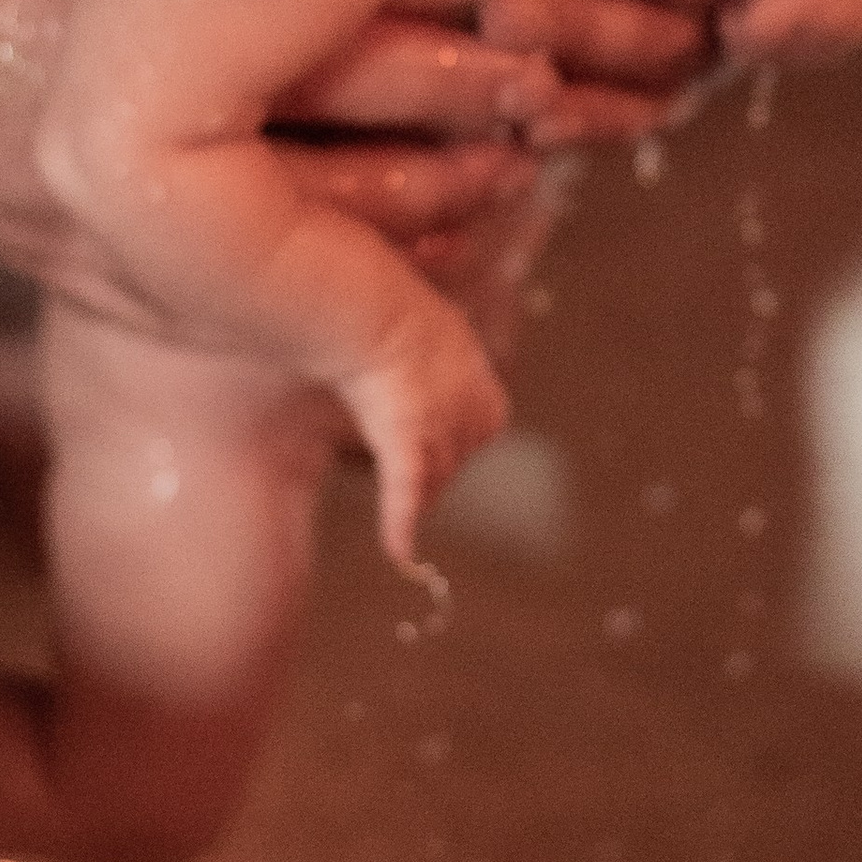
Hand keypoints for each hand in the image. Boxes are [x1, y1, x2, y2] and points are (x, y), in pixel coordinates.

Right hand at [0, 0, 543, 296]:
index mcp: (126, 46)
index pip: (327, 87)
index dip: (452, 76)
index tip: (533, 51)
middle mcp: (110, 174)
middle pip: (333, 208)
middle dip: (454, 166)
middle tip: (544, 118)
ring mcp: (91, 250)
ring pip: (289, 292)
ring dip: (400, 244)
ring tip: (496, 181)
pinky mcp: (77, 284)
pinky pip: (228, 321)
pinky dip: (315, 290)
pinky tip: (398, 251)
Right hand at [335, 292, 509, 573]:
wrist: (372, 306)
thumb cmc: (393, 308)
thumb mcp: (433, 332)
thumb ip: (439, 359)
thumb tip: (436, 352)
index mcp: (489, 398)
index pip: (477, 442)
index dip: (449, 446)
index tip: (424, 441)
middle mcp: (473, 422)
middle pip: (453, 468)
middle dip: (430, 473)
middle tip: (403, 478)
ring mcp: (441, 435)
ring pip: (430, 484)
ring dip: (415, 498)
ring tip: (398, 517)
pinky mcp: (407, 445)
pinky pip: (406, 494)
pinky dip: (401, 526)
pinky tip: (401, 555)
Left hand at [720, 0, 861, 69]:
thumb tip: (741, 8)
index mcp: (811, 3)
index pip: (748, 43)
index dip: (730, 21)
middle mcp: (837, 30)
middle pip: (770, 57)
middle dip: (754, 31)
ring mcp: (856, 35)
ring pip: (796, 59)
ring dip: (779, 37)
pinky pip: (822, 52)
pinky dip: (806, 36)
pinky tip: (808, 1)